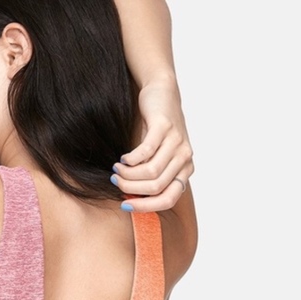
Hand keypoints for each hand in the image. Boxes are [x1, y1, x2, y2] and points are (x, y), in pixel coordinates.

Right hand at [111, 79, 193, 211]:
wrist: (161, 93)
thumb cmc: (155, 129)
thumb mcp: (156, 157)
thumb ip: (149, 178)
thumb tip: (128, 199)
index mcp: (185, 170)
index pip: (168, 200)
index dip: (145, 207)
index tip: (124, 205)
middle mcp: (185, 158)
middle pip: (156, 188)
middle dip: (130, 189)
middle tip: (115, 182)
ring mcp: (177, 141)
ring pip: (151, 172)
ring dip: (127, 174)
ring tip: (116, 169)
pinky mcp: (165, 126)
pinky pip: (146, 152)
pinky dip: (130, 160)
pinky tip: (122, 158)